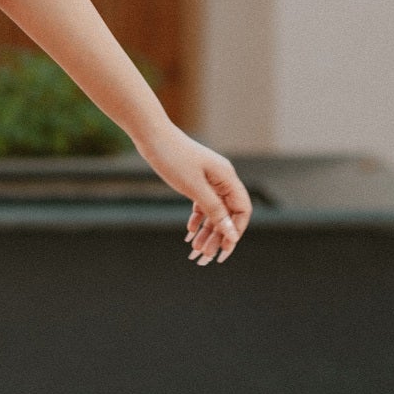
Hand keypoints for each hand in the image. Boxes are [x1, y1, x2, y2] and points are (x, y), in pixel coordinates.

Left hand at [138, 125, 251, 264]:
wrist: (151, 135)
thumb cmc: (173, 157)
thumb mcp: (194, 188)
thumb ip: (214, 210)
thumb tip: (231, 233)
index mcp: (227, 178)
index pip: (242, 211)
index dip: (235, 232)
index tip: (224, 251)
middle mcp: (222, 179)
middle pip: (227, 214)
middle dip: (217, 237)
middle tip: (204, 258)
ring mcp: (209, 180)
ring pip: (213, 212)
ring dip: (206, 232)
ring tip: (194, 251)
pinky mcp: (196, 180)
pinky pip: (202, 205)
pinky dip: (197, 220)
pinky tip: (189, 233)